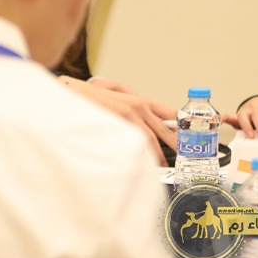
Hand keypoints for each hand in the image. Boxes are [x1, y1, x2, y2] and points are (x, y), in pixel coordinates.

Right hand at [61, 76, 175, 164]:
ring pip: (152, 137)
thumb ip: (129, 101)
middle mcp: (138, 105)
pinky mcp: (120, 122)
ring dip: (160, 153)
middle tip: (185, 156)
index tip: (189, 137)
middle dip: (177, 144)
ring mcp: (130, 114)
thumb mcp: (114, 92)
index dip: (182, 126)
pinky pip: (137, 140)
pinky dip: (144, 152)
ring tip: (164, 165)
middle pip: (166, 128)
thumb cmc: (88, 95)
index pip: (170, 113)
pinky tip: (146, 161)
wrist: (68, 92)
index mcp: (138, 100)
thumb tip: (144, 114)